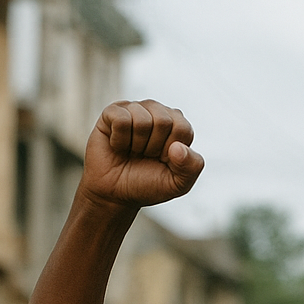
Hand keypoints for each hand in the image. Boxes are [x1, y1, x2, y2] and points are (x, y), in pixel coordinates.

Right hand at [79, 100, 203, 210]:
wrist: (115, 194)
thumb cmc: (148, 184)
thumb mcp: (178, 183)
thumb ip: (191, 167)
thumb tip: (177, 147)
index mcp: (177, 124)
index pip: (183, 129)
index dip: (170, 152)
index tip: (162, 160)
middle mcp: (157, 111)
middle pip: (163, 121)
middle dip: (153, 147)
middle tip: (144, 155)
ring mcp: (134, 109)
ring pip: (141, 120)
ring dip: (136, 145)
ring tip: (131, 151)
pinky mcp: (112, 112)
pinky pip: (120, 120)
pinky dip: (119, 140)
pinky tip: (117, 145)